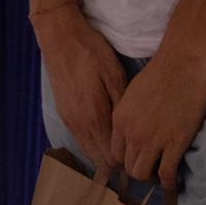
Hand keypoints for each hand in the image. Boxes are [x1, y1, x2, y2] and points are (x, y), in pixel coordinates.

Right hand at [33, 5, 126, 173]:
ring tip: (124, 158)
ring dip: (104, 157)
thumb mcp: (115, 77)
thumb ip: (122, 108)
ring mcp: (69, 119)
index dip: (129, 164)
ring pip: (88, 151)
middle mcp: (79, 124)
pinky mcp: (64, 112)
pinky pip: (81, 139)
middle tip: (138, 164)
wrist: (60, 38)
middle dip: (117, 166)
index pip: (112, 156)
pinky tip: (105, 143)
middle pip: (99, 159)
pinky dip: (94, 146)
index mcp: (94, 117)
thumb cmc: (91, 53)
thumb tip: (132, 134)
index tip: (146, 164)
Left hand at [110, 50, 205, 190]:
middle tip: (152, 170)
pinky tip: (174, 185)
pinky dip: (169, 184)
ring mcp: (152, 140)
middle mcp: (131, 133)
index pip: (115, 152)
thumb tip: (132, 129)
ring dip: (152, 178)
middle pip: (127, 166)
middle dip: (139, 171)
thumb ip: (128, 115)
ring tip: (162, 176)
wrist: (182, 64)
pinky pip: (166, 174)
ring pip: (143, 174)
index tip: (137, 161)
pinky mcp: (174, 143)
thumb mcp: (132, 95)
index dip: (126, 160)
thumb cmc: (160, 74)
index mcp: (119, 119)